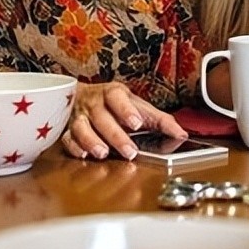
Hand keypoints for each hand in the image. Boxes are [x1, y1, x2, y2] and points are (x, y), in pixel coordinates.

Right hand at [61, 80, 185, 160]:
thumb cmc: (115, 104)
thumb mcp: (139, 107)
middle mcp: (94, 103)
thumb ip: (161, 121)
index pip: (118, 98)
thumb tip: (182, 134)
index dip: (126, 110)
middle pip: (102, 117)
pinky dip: (74, 146)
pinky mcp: (67, 129)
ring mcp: (79, 116)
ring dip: (91, 141)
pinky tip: (83, 154)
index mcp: (113, 94)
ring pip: (81, 127)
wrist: (81, 97)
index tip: (136, 123)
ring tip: (103, 153)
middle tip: (129, 151)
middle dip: (115, 135)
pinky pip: (66, 137)